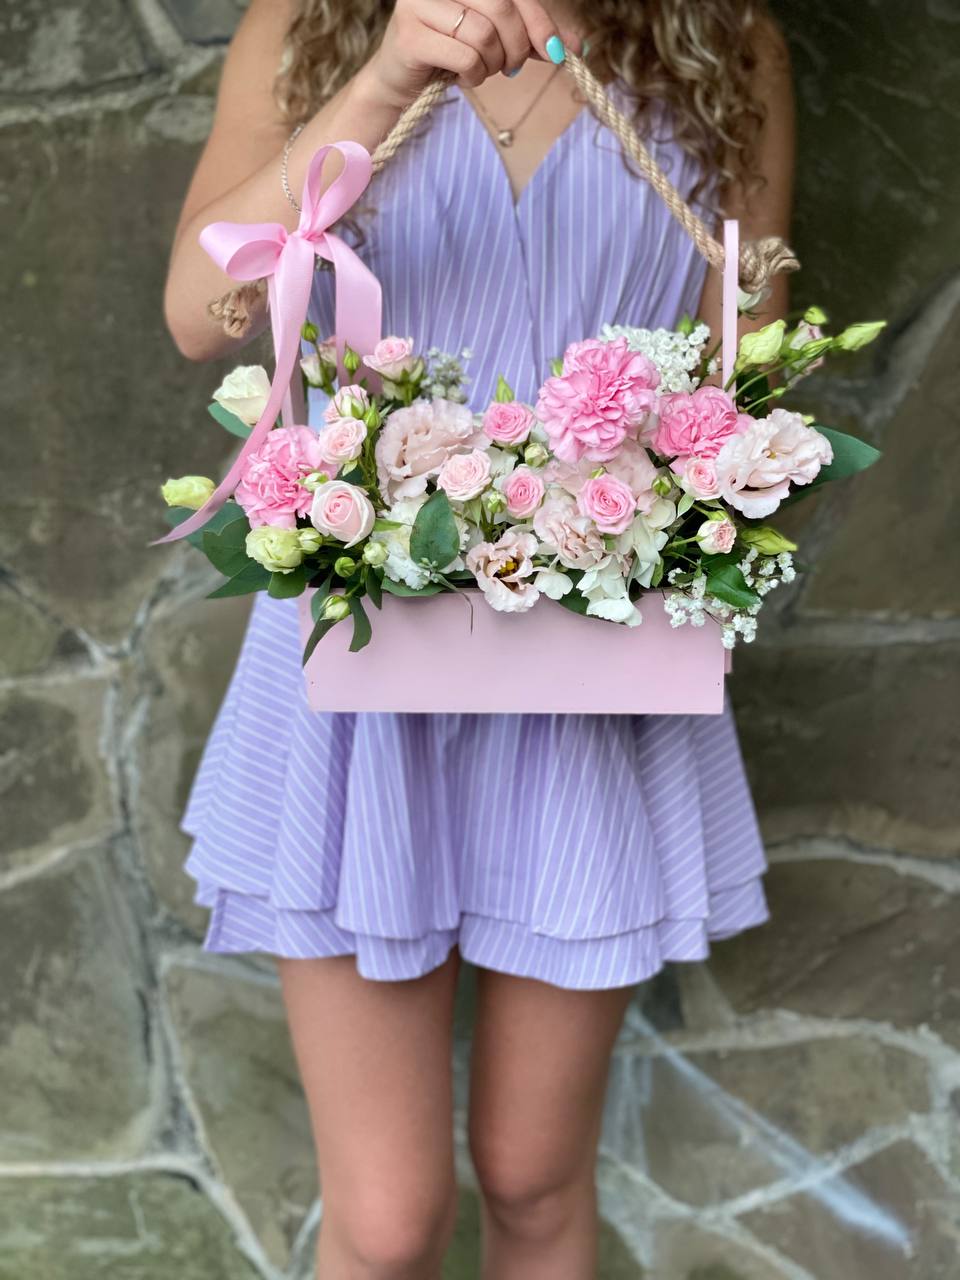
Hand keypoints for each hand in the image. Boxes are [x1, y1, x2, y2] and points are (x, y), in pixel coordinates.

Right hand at [365, 0, 580, 108]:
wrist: (401, 80)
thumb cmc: (450, 52)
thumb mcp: (496, 39)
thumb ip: (531, 36)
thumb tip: (576, 46)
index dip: (540, 21)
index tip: (558, 52)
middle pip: (501, 7)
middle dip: (517, 46)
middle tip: (511, 68)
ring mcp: (419, 4)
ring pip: (483, 33)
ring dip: (492, 63)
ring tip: (480, 70)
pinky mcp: (410, 34)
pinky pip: (464, 56)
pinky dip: (473, 74)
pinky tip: (464, 77)